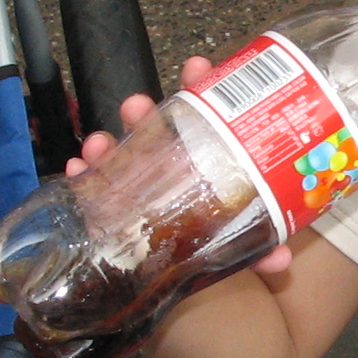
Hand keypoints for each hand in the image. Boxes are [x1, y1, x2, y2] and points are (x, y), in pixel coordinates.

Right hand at [62, 57, 295, 275]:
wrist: (175, 288)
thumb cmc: (210, 251)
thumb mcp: (239, 247)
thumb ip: (259, 250)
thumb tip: (281, 256)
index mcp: (200, 160)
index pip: (200, 115)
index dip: (198, 87)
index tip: (197, 68)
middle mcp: (166, 165)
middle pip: (153, 129)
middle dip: (143, 113)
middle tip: (136, 106)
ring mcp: (136, 185)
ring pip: (119, 155)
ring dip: (108, 145)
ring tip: (98, 143)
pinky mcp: (110, 209)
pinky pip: (90, 188)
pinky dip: (82, 179)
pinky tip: (76, 171)